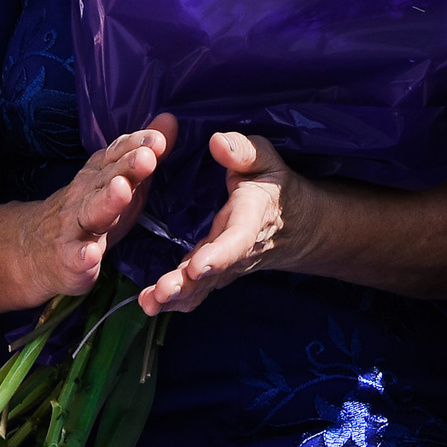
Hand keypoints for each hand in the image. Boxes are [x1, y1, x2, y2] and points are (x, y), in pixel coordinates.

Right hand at [23, 119, 175, 300]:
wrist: (35, 249)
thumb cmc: (89, 211)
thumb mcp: (118, 180)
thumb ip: (144, 153)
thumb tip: (170, 119)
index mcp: (99, 176)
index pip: (116, 155)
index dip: (134, 145)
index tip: (157, 139)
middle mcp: (86, 196)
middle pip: (108, 179)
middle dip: (127, 167)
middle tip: (146, 157)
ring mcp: (75, 227)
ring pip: (92, 212)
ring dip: (107, 201)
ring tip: (122, 190)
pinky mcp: (69, 259)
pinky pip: (75, 258)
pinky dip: (82, 256)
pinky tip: (91, 255)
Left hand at [139, 131, 306, 313]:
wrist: (297, 225)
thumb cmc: (276, 186)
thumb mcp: (267, 160)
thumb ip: (244, 151)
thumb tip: (217, 142)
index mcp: (251, 218)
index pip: (237, 239)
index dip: (219, 254)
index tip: (198, 266)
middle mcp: (238, 249)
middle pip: (214, 272)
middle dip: (188, 283)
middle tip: (163, 292)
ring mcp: (226, 266)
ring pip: (203, 287)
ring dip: (176, 297)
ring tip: (149, 303)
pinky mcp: (215, 273)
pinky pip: (197, 291)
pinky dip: (176, 301)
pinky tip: (152, 305)